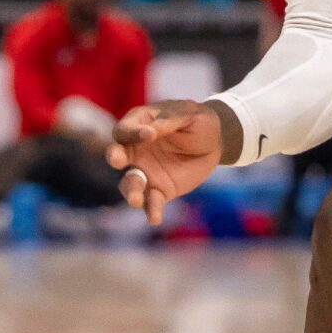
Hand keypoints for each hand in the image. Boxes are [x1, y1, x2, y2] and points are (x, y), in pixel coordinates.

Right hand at [107, 99, 229, 223]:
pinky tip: (154, 218)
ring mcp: (145, 172)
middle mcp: (135, 150)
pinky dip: (151, 210)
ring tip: (135, 200)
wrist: (216, 143)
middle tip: (118, 160)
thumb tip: (151, 131)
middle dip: (115, 157)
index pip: (126, 129)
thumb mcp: (190, 114)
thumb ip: (170, 119)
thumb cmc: (199, 121)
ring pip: (129, 183)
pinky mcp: (159, 190)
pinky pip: (151, 201)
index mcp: (139, 125)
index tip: (151, 135)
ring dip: (130, 191)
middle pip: (117, 154)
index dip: (134, 132)